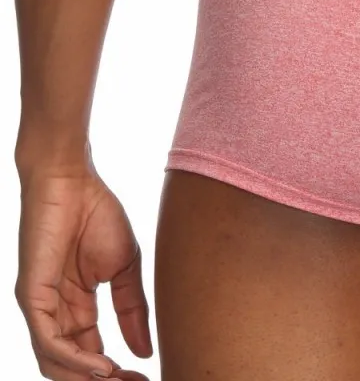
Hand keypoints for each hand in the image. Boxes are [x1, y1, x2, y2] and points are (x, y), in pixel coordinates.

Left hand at [15, 164, 152, 380]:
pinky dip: (74, 359)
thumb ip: (132, 309)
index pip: (92, 355)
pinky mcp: (31, 296)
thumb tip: (145, 351)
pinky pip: (48, 340)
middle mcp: (53, 314)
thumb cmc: (97, 214)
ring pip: (56, 363)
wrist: (74, 180)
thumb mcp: (125, 267)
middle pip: (72, 367)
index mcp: (75, 308)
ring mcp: (39, 307)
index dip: (116, 374)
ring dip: (88, 379)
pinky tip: (100, 366)